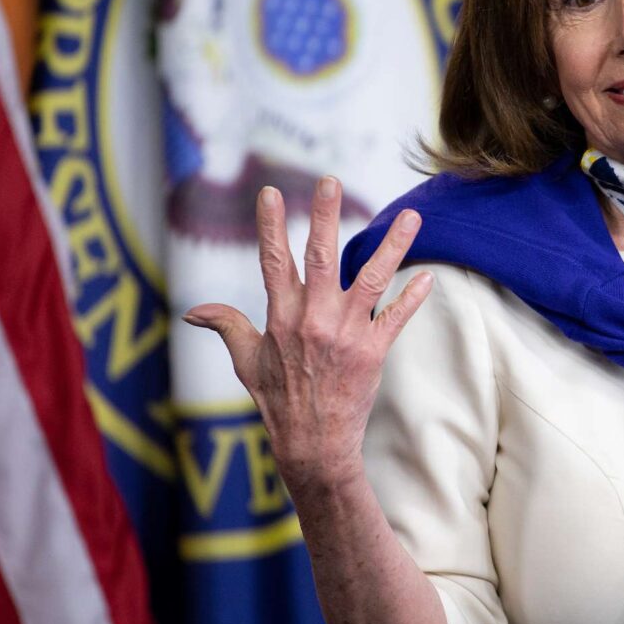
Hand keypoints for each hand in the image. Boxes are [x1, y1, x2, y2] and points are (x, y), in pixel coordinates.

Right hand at [182, 177, 432, 496]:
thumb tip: (194, 310)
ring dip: (393, 245)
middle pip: (322, 256)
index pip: (273, 260)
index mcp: (280, 316)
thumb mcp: (246, 362)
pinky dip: (413, 297)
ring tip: (411, 217)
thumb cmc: (277, 402)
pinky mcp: (372, 352)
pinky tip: (429, 277)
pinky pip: (396, 317)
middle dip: (326, 216)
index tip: (271, 192)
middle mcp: (312, 319)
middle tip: (331, 180)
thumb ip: (226, 326)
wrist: (312, 444)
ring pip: (372, 278)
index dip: (271, 225)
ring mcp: (345, 334)